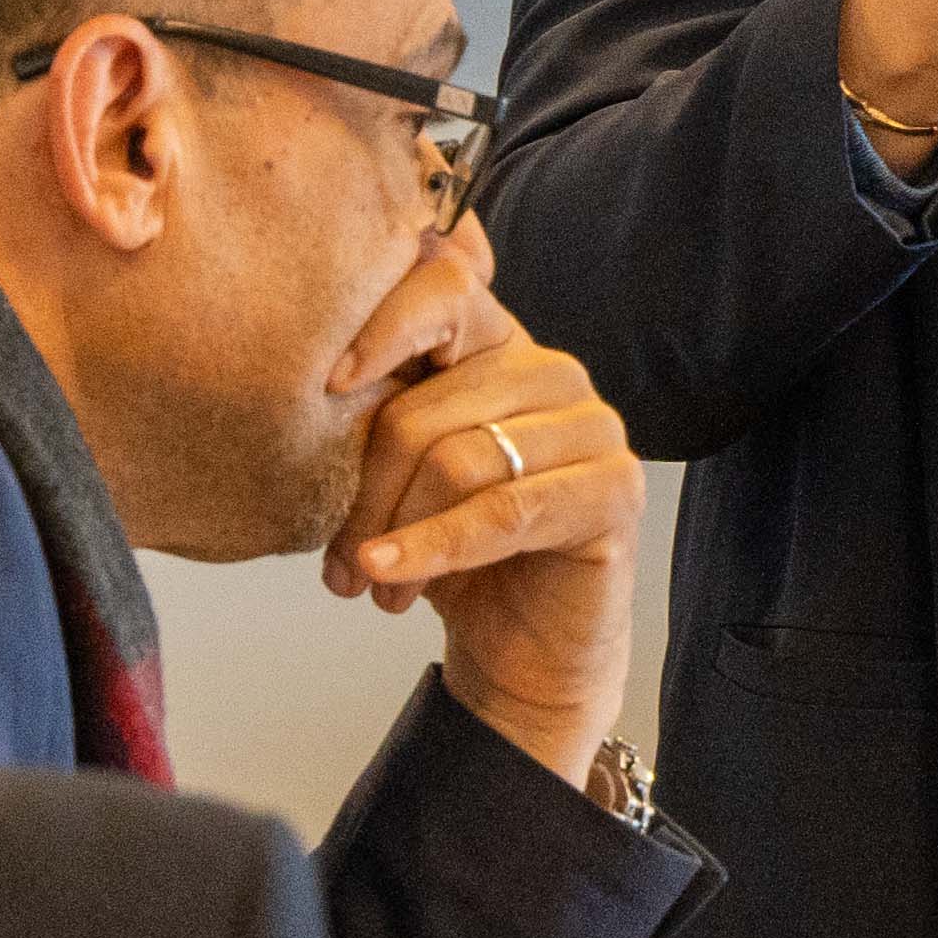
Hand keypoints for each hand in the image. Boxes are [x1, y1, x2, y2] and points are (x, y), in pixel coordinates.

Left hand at [320, 229, 641, 786]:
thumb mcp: (398, 474)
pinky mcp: (614, 490)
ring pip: (458, 457)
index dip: (383, 322)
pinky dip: (434, 548)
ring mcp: (592, 426)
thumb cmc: (455, 556)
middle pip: (425, 404)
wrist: (522, 654)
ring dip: (395, 531)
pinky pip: (504, 509)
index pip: (446, 282)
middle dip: (364, 490)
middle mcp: (550, 371)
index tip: (327, 386)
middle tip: (338, 559)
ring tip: (369, 584)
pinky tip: (389, 578)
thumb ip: (375, 408)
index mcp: (496, 345)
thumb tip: (323, 359)